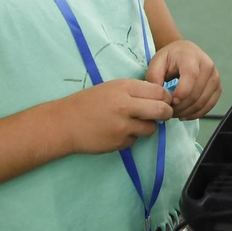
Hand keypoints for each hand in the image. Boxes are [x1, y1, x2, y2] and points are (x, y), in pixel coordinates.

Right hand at [58, 79, 173, 153]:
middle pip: (161, 110)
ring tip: (136, 123)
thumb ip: (135, 91)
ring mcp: (123, 126)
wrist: (65, 123)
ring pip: (151, 128)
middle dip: (166, 113)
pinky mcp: (119, 142)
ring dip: (149, 126)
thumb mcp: (112, 88)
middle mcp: (125, 106)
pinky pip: (135, 139)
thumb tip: (160, 97)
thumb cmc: (88, 102)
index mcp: (124, 88)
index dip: (165, 97)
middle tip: (164, 114)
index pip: (158, 91)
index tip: (164, 100)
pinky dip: (132, 136)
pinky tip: (119, 132)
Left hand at [146, 40, 221, 120]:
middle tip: (167, 111)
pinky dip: (196, 113)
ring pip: (203, 102)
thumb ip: (154, 76)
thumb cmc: (170, 58)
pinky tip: (185, 114)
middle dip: (181, 107)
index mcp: (191, 57)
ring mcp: (215, 77)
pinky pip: (209, 105)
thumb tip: (158, 94)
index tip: (170, 102)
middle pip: (196, 93)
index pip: (191, 76)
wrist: (184, 52)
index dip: (181, 92)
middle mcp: (207, 66)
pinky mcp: (218, 87)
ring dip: (187, 112)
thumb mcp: (157, 61)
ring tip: (174, 113)